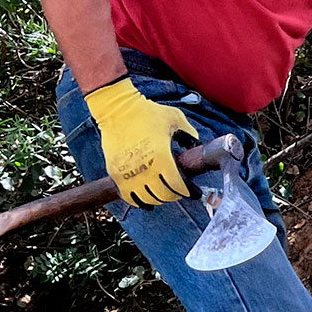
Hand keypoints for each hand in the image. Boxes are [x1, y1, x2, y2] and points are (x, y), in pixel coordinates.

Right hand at [86, 76, 196, 205]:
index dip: (188, 192)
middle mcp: (146, 170)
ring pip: (147, 199)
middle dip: (174, 195)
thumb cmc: (147, 112)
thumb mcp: (175, 118)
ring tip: (163, 194)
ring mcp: (129, 174)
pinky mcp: (116, 174)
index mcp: (162, 158)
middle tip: (178, 192)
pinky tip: (146, 202)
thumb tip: (195, 143)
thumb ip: (188, 132)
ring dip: (158, 199)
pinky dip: (139, 202)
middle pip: (164, 195)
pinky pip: (129, 197)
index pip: (178, 186)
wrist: (116, 109)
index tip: (194, 193)